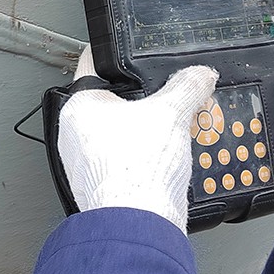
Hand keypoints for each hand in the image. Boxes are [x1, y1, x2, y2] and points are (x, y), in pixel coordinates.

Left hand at [57, 46, 217, 232]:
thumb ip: (188, 87)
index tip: (123, 48)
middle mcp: (73, 133)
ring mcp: (83, 162)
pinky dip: (141, 155)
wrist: (138, 225)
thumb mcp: (172, 114)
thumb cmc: (137, 171)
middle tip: (163, 94)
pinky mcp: (98, 185)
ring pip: (117, 132)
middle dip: (139, 98)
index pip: (92, 65)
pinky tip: (162, 158)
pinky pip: (122, 159)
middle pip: (109, 101)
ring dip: (142, 129)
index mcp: (79, 107)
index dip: (113, 54)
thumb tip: (201, 74)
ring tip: (168, 129)